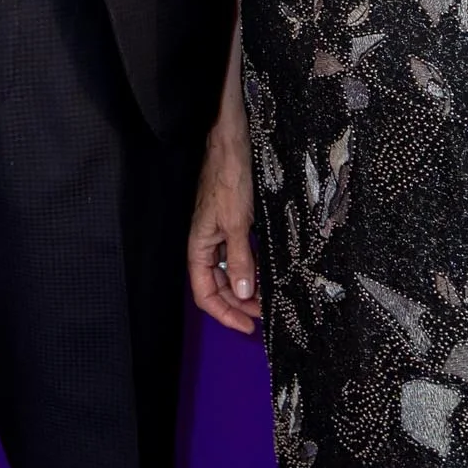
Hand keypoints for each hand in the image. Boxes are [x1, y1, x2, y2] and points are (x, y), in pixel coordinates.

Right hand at [188, 115, 261, 335]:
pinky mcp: (233, 221)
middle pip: (217, 286)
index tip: (248, 327)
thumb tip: (244, 295)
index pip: (205, 293)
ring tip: (267, 298)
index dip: (224, 314)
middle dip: (238, 304)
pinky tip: (265, 272)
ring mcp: (219, 232)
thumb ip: (241, 258)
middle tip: (264, 314)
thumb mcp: (237, 222)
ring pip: (230, 271)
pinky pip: (239, 253)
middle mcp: (207, 243)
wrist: (231, 141)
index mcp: (199, 246)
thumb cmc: (228, 177)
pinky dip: (251, 266)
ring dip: (246, 287)